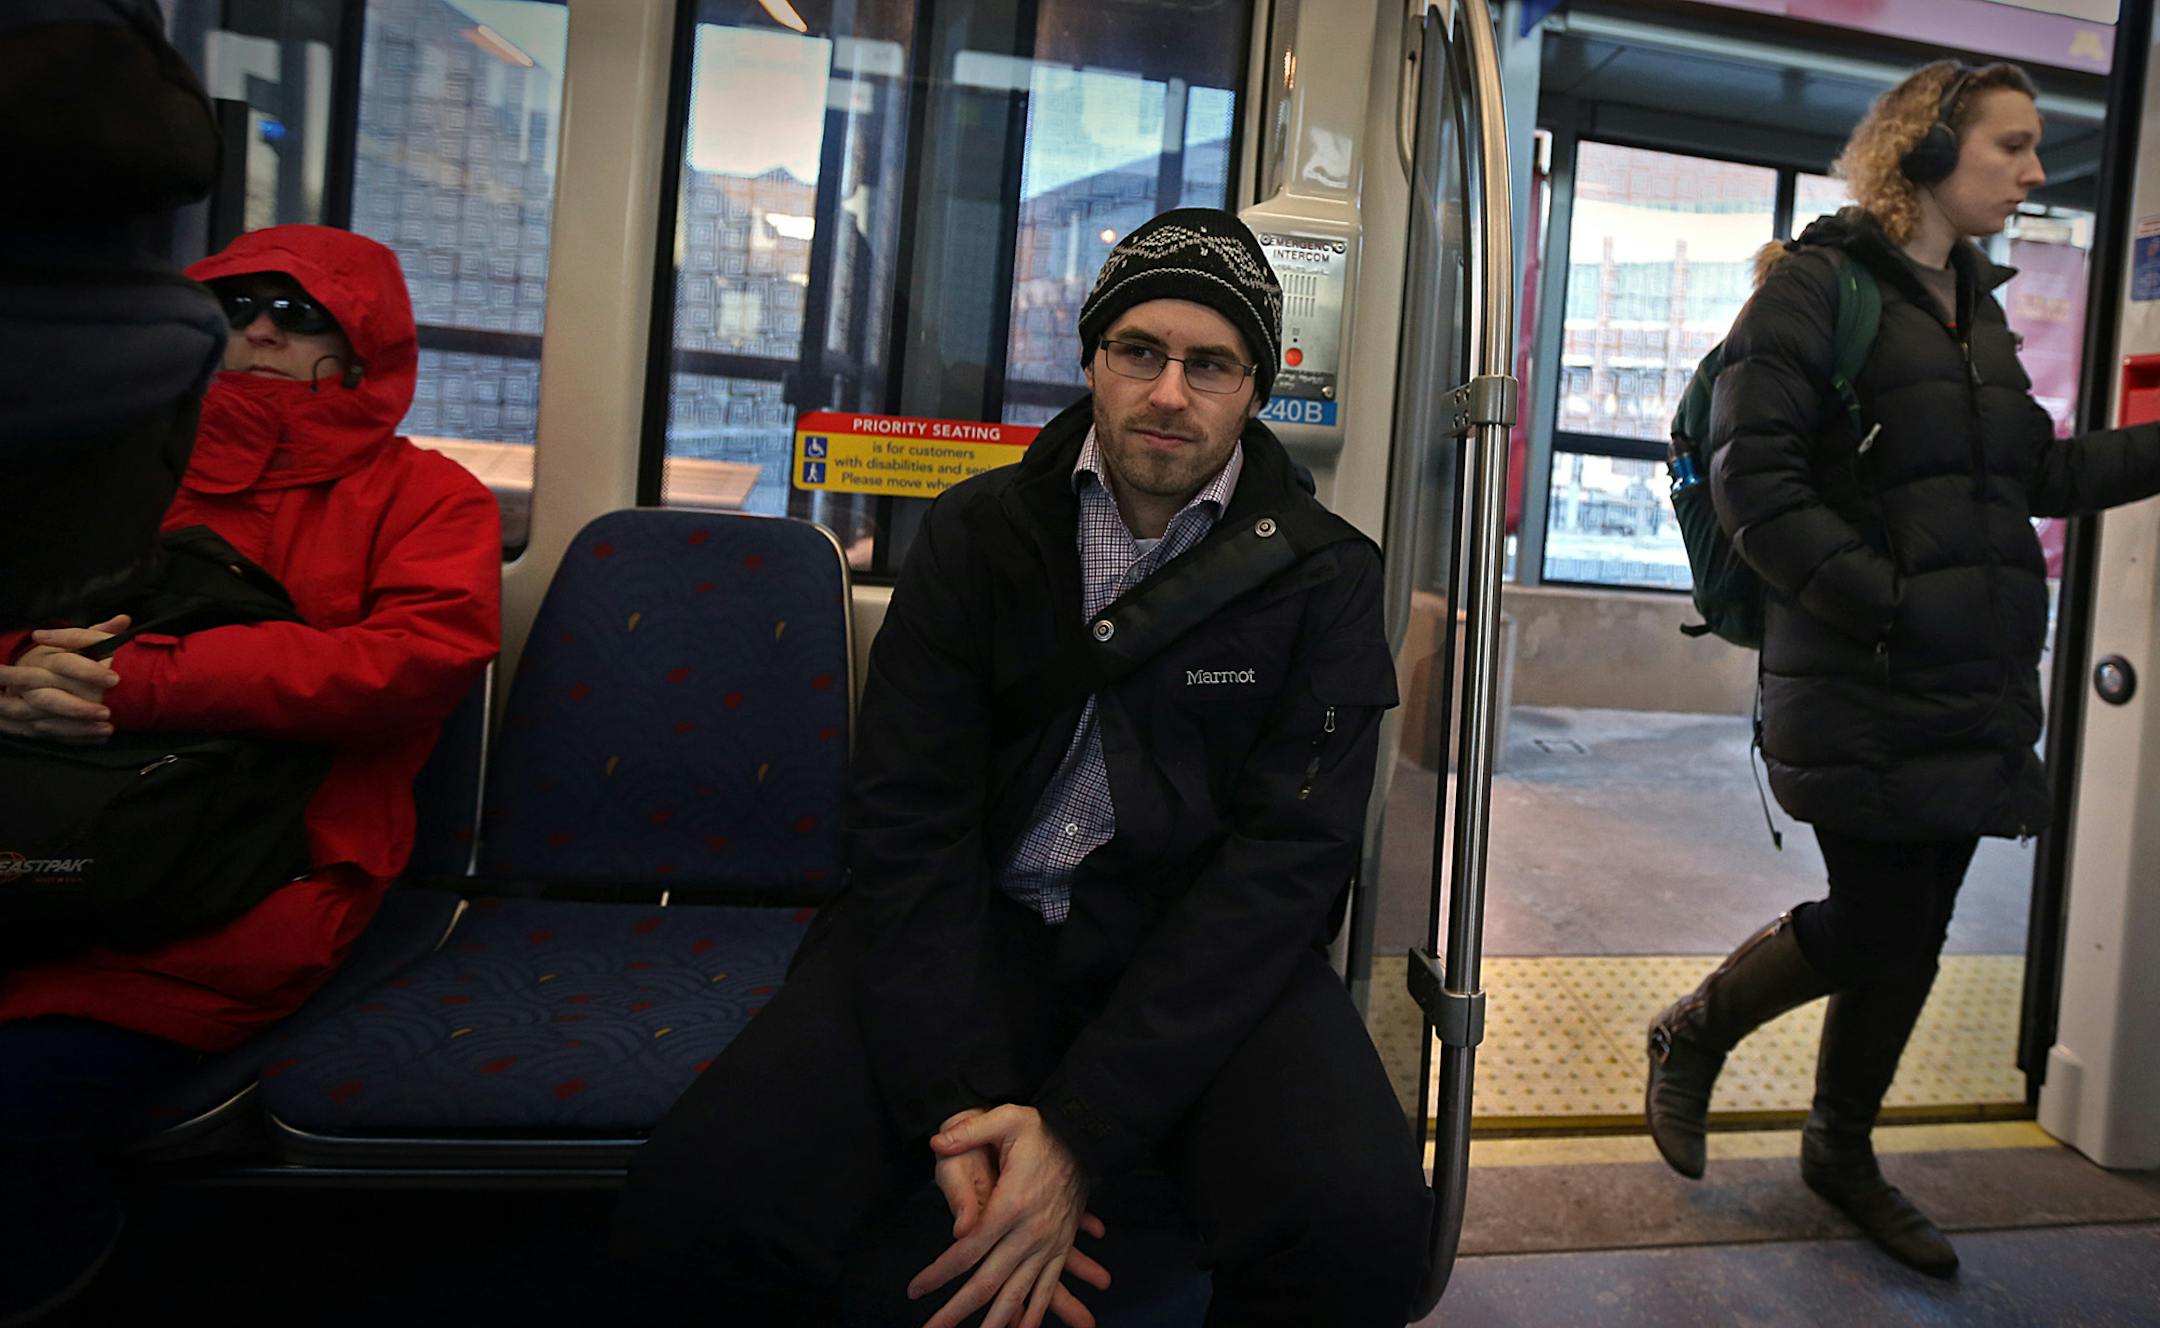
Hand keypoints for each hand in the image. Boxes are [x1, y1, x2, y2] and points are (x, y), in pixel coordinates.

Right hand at [0, 616, 127, 742]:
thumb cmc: (55, 657)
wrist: (22, 674)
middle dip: (78, 707)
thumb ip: (97, 633)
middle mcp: (31, 682)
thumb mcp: (74, 642)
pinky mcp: (29, 722)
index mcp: (44, 658)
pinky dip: (73, 737)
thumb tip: (124, 619)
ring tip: (107, 728)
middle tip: (108, 712)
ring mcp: (25, 704)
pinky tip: (97, 738)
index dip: (88, 672)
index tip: (114, 679)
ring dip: (77, 726)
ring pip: (46, 719)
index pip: (64, 664)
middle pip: (49, 697)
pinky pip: (48, 734)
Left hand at [911, 1105, 1110, 1327]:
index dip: (939, 1273)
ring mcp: (1048, 1243)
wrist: (1087, 1137)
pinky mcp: (1060, 1246)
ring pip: (1018, 1294)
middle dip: (957, 1311)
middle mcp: (1030, 1233)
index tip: (915, 1290)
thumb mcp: (1007, 1119)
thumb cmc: (1043, 1129)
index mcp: (1011, 1206)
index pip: (967, 1250)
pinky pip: (1047, 1287)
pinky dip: (1034, 1313)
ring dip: (995, 1323)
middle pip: (988, 1282)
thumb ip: (969, 1131)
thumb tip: (936, 1143)